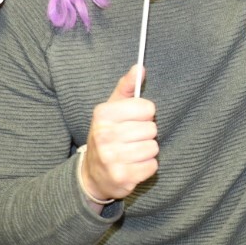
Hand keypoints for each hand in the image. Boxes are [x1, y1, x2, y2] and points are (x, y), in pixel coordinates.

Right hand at [80, 66, 158, 201]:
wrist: (92, 174)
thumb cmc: (107, 135)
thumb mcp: (111, 109)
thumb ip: (127, 87)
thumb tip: (140, 68)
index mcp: (103, 114)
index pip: (147, 107)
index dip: (145, 114)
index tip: (133, 120)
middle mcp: (104, 135)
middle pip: (151, 128)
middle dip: (146, 134)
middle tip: (131, 139)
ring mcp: (112, 157)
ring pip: (153, 147)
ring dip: (147, 151)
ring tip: (132, 152)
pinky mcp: (122, 177)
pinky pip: (152, 166)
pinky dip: (146, 167)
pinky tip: (133, 166)